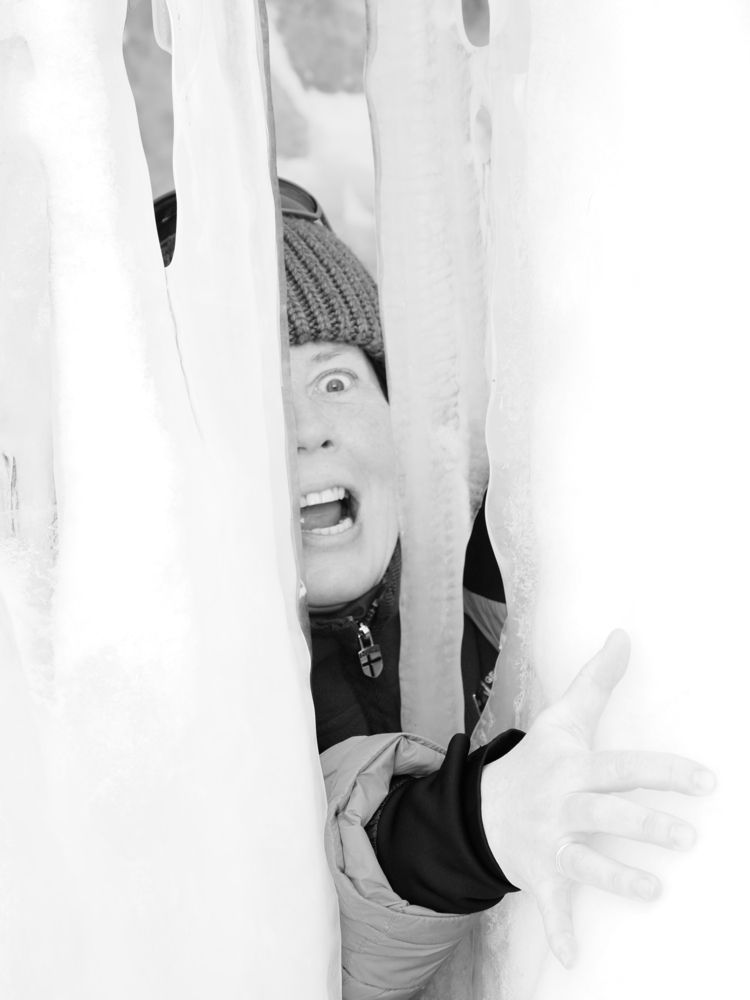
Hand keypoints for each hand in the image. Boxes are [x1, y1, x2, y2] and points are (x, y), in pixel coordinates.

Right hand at [480, 630, 715, 968]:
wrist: (483, 803)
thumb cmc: (537, 759)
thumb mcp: (563, 717)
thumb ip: (597, 679)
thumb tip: (623, 634)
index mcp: (575, 767)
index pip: (625, 767)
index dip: (665, 772)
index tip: (707, 782)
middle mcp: (563, 804)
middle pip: (606, 812)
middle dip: (644, 824)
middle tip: (688, 837)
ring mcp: (549, 841)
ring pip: (583, 861)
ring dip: (614, 876)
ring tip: (653, 889)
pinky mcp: (539, 874)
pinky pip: (548, 904)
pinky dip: (558, 930)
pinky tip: (572, 958)